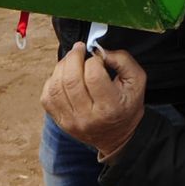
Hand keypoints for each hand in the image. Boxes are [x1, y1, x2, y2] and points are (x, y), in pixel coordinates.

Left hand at [41, 43, 147, 159]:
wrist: (117, 136)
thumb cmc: (127, 105)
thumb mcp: (137, 81)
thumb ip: (123, 60)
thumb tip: (100, 51)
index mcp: (110, 107)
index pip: (93, 76)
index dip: (94, 60)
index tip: (98, 57)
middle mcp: (88, 117)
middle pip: (71, 80)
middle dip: (73, 57)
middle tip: (79, 49)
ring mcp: (71, 121)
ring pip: (56, 87)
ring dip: (61, 66)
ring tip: (71, 60)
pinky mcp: (60, 121)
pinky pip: (47, 97)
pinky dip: (52, 81)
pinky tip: (63, 76)